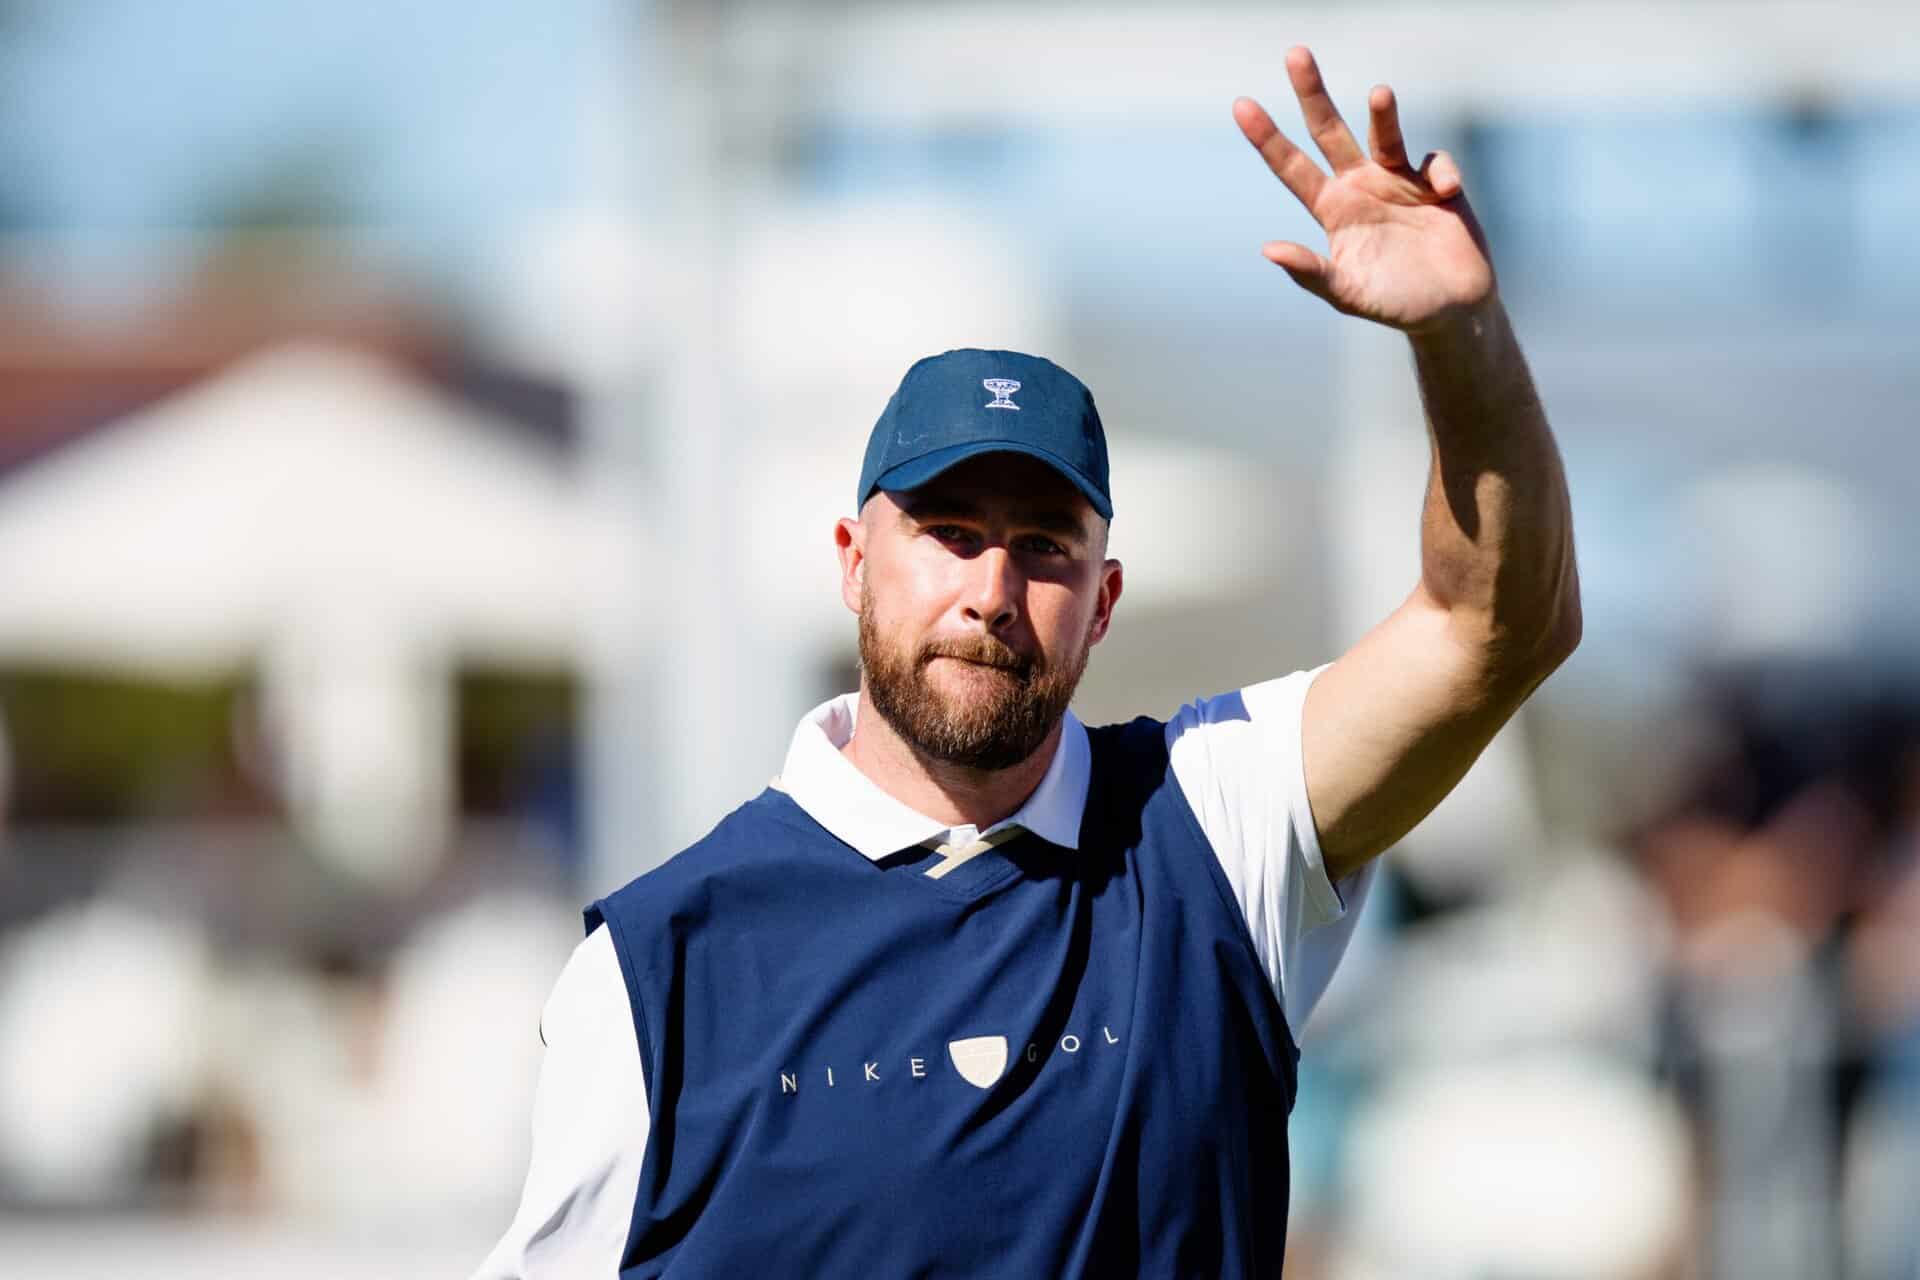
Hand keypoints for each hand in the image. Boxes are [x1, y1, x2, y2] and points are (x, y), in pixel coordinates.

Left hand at [1234, 47, 1494, 333]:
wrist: (1451, 310)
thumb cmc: (1393, 303)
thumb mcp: (1346, 293)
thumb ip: (1311, 273)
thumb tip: (1268, 249)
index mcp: (1332, 209)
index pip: (1293, 167)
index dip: (1268, 139)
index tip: (1242, 105)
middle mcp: (1359, 186)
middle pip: (1329, 131)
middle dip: (1312, 93)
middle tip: (1295, 53)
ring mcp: (1398, 180)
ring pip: (1384, 133)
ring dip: (1382, 114)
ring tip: (1380, 94)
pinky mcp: (1436, 182)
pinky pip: (1435, 162)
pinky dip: (1441, 173)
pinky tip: (1447, 196)